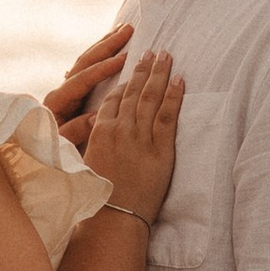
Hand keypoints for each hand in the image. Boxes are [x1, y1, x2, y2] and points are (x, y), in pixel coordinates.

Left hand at [45, 23, 130, 151]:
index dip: (103, 69)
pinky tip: (116, 47)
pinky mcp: (75, 95)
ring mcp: (68, 91)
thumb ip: (77, 130)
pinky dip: (103, 56)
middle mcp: (61, 92)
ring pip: (87, 61)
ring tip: (124, 30)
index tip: (124, 59)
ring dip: (106, 45)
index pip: (82, 79)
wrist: (43, 160)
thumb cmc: (55, 155)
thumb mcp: (65, 146)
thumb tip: (97, 116)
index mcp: (57, 102)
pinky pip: (90, 69)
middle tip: (128, 29)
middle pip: (84, 61)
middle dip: (106, 45)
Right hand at [83, 48, 182, 225]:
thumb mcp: (89, 165)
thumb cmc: (99, 198)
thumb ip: (95, 144)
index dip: (126, 81)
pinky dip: (174, 96)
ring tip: (167, 57)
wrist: (114, 219)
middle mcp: (119, 130)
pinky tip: (180, 80)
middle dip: (144, 69)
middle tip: (154, 51)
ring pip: (150, 98)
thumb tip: (99, 132)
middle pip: (133, 92)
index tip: (134, 67)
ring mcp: (139, 139)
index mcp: (99, 132)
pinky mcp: (159, 150)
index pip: (114, 99)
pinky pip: (168, 116)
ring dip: (159, 74)